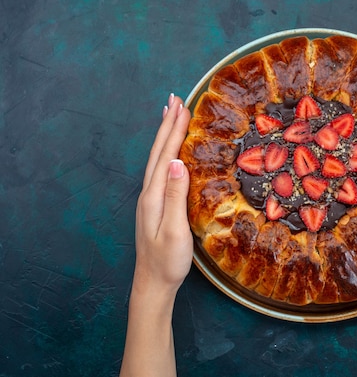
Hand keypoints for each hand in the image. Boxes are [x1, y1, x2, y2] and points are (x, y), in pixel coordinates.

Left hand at [120, 93, 191, 376]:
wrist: (152, 283)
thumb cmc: (167, 261)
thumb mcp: (175, 230)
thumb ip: (175, 196)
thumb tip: (177, 162)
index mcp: (153, 195)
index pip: (165, 155)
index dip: (173, 129)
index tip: (181, 105)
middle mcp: (148, 192)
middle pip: (158, 152)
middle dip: (167, 124)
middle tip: (174, 99)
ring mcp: (150, 199)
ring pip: (157, 159)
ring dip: (164, 135)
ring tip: (170, 116)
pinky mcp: (155, 205)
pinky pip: (160, 169)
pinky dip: (165, 152)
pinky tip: (170, 153)